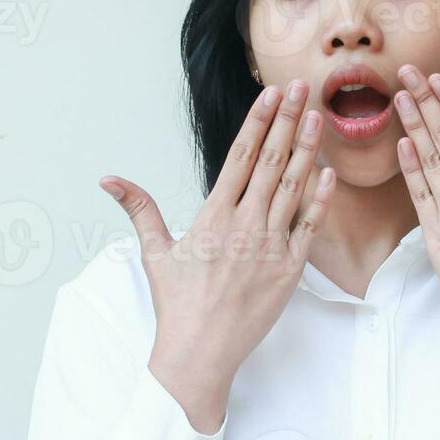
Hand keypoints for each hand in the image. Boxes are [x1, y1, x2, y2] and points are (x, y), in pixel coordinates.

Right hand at [99, 79, 332, 430]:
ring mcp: (269, 246)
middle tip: (302, 87)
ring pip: (293, 187)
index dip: (257, 122)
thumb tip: (109, 178)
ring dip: (307, 149)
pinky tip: (330, 171)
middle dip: (286, 121)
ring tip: (318, 116)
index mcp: (212, 216)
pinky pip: (309, 226)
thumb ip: (140, 209)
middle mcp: (243, 225)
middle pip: (270, 162)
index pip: (239, 157)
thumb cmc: (178, 304)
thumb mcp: (156, 252)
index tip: (270, 95)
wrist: (200, 353)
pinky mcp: (289, 270)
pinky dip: (320, 198)